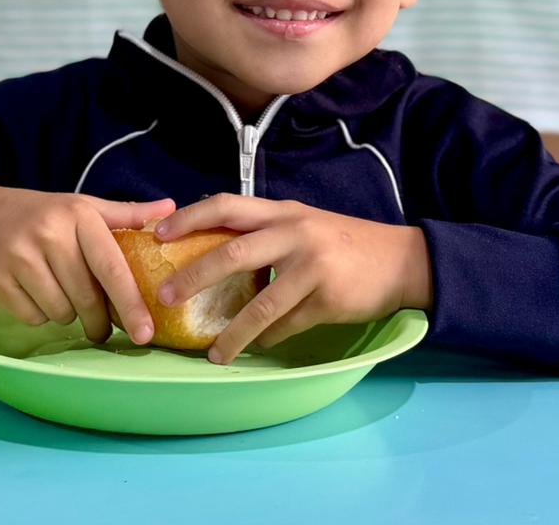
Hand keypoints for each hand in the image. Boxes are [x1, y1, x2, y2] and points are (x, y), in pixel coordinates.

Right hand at [0, 181, 175, 344]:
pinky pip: (32, 317)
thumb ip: (126, 213)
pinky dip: (38, 314)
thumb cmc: (41, 213)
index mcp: (78, 216)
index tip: (146, 333)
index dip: (131, 303)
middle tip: (101, 326)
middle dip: (98, 320)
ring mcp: (20, 257)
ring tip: (60, 294)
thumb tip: (171, 208)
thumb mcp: (82, 206)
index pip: (111, 267)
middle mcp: (50, 234)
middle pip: (86, 298)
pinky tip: (33, 293)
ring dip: (66, 314)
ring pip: (60, 312)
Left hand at [152, 195, 431, 364]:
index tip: (157, 233)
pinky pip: (286, 326)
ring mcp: (312, 267)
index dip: (189, 217)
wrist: (401, 260)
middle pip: (233, 251)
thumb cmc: (343, 243)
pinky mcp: (328, 299)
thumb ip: (265, 231)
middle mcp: (294, 233)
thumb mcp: (303, 224)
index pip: (226, 205)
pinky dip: (266, 340)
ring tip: (213, 352)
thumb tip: (212, 250)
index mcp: (282, 211)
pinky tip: (254, 348)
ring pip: (260, 303)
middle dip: (194, 275)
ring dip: (232, 332)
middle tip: (166, 294)